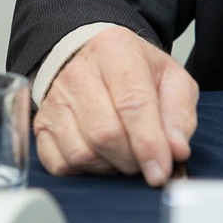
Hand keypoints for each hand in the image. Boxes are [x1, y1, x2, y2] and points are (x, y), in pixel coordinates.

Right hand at [34, 27, 198, 186]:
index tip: (161, 171)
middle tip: (147, 162)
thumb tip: (177, 151)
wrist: (98, 60)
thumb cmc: (137, 71)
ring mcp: (55, 100)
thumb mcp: (172, 80)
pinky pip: (61, 164)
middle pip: (105, 133)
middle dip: (132, 159)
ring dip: (111, 167)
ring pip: (82, 152)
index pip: (132, 103)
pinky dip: (86, 171)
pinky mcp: (42, 124)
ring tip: (126, 155)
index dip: (149, 143)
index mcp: (116, 51)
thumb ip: (180, 115)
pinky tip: (102, 158)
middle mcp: (79, 73)